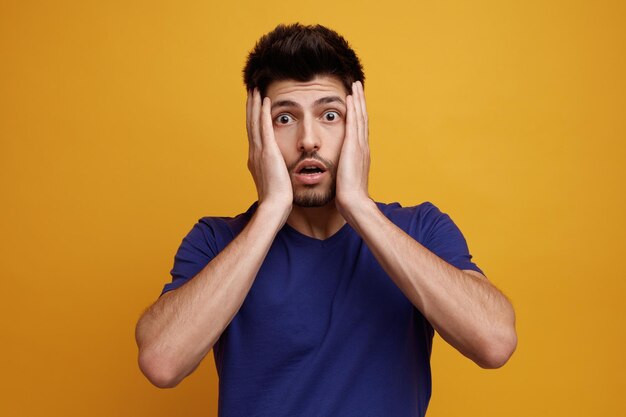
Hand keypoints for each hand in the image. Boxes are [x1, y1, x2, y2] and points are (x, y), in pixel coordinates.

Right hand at [246, 89, 292, 216]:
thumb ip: (275, 172)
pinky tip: (265, 99)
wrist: (274, 207)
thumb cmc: (277, 199)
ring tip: (255, 89)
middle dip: (251, 106)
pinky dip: (263, 112)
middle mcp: (254, 152)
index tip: (254, 105)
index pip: (253, 133)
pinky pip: (264, 127)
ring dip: (255, 104)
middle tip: (251, 90)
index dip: (253, 118)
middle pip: (250, 123)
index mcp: (256, 159)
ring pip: (254, 122)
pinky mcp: (268, 152)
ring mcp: (259, 152)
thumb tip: (279, 170)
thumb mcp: (274, 181)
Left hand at [335, 81, 371, 215]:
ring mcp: (360, 146)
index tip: (356, 102)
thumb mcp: (345, 178)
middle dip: (360, 102)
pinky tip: (350, 97)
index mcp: (360, 153)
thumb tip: (339, 170)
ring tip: (356, 85)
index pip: (359, 129)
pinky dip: (353, 109)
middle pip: (362, 118)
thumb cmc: (348, 196)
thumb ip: (343, 170)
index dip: (358, 114)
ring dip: (358, 100)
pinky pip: (354, 123)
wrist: (353, 202)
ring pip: (360, 117)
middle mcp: (362, 146)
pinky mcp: (353, 147)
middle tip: (358, 86)